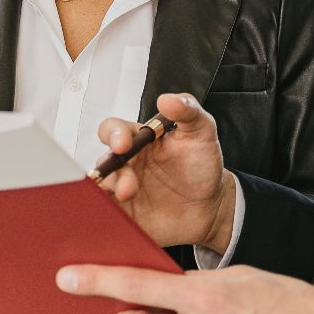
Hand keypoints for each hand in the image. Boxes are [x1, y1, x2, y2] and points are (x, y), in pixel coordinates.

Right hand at [96, 93, 235, 251]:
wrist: (211, 206)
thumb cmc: (201, 165)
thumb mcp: (202, 132)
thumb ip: (188, 111)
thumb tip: (169, 98)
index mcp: (139, 140)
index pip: (114, 130)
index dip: (114, 134)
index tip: (123, 143)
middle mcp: (126, 164)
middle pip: (104, 162)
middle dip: (111, 170)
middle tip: (128, 184)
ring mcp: (123, 190)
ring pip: (102, 188)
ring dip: (109, 191)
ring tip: (127, 196)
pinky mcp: (125, 215)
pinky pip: (107, 212)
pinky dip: (104, 213)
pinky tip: (115, 214)